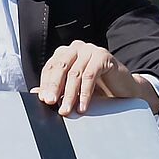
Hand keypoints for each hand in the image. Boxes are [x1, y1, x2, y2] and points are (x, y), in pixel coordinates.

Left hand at [38, 40, 158, 115]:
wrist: (124, 89)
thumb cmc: (96, 88)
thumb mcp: (73, 90)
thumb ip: (55, 90)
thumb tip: (35, 93)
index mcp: (65, 53)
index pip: (50, 67)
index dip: (46, 84)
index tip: (44, 100)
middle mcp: (76, 48)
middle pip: (60, 67)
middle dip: (54, 87)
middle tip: (51, 103)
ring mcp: (90, 49)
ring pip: (75, 73)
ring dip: (70, 95)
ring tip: (67, 110)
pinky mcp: (103, 55)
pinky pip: (90, 75)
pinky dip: (85, 93)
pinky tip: (83, 107)